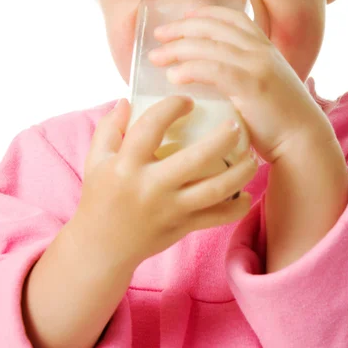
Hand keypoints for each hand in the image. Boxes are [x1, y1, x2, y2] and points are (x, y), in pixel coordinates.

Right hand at [79, 96, 256, 268]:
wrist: (101, 248)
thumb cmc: (99, 197)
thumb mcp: (95, 160)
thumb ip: (109, 127)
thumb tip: (126, 100)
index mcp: (126, 164)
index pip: (151, 126)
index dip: (172, 107)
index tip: (188, 100)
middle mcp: (150, 186)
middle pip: (195, 159)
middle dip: (221, 139)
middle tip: (236, 125)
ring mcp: (169, 209)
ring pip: (214, 190)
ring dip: (239, 173)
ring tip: (252, 157)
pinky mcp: (181, 227)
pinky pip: (216, 218)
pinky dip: (236, 208)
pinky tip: (247, 194)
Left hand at [149, 6, 335, 164]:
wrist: (304, 142)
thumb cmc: (280, 122)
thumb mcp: (264, 86)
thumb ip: (243, 75)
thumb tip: (211, 77)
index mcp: (265, 48)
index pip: (231, 17)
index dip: (204, 13)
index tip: (183, 18)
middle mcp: (261, 51)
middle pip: (213, 27)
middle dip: (181, 28)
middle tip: (158, 35)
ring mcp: (257, 65)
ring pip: (208, 46)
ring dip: (177, 49)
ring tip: (156, 58)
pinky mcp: (251, 85)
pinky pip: (212, 69)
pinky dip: (189, 69)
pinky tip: (174, 76)